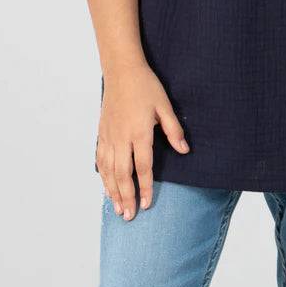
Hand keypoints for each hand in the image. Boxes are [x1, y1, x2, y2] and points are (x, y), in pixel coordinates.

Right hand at [96, 61, 188, 218]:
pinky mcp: (102, 132)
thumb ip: (173, 130)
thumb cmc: (145, 86)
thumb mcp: (164, 105)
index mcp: (139, 132)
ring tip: (117, 208)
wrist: (122, 70)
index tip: (147, 204)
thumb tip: (185, 151)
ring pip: (109, 170)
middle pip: (123, 174)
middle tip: (129, 216)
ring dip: (113, 190)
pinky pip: (100, 159)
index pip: (143, 167)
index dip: (146, 187)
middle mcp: (121, 137)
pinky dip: (103, 175)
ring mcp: (109, 135)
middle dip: (127, 196)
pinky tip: (106, 186)